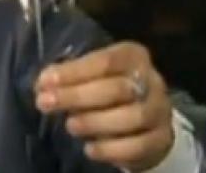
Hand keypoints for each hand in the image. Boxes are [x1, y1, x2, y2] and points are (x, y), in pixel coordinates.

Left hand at [34, 41, 173, 171]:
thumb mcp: (91, 75)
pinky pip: (139, 146)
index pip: (105, 61)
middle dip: (76, 97)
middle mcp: (152, 80)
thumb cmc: (108, 90)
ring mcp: (160, 110)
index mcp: (132, 56)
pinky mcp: (161, 139)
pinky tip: (90, 149)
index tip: (44, 82)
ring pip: (132, 117)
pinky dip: (111, 149)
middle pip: (117, 88)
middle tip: (46, 104)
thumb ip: (71, 75)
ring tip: (70, 126)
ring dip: (95, 122)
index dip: (73, 72)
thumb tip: (44, 82)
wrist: (143, 121)